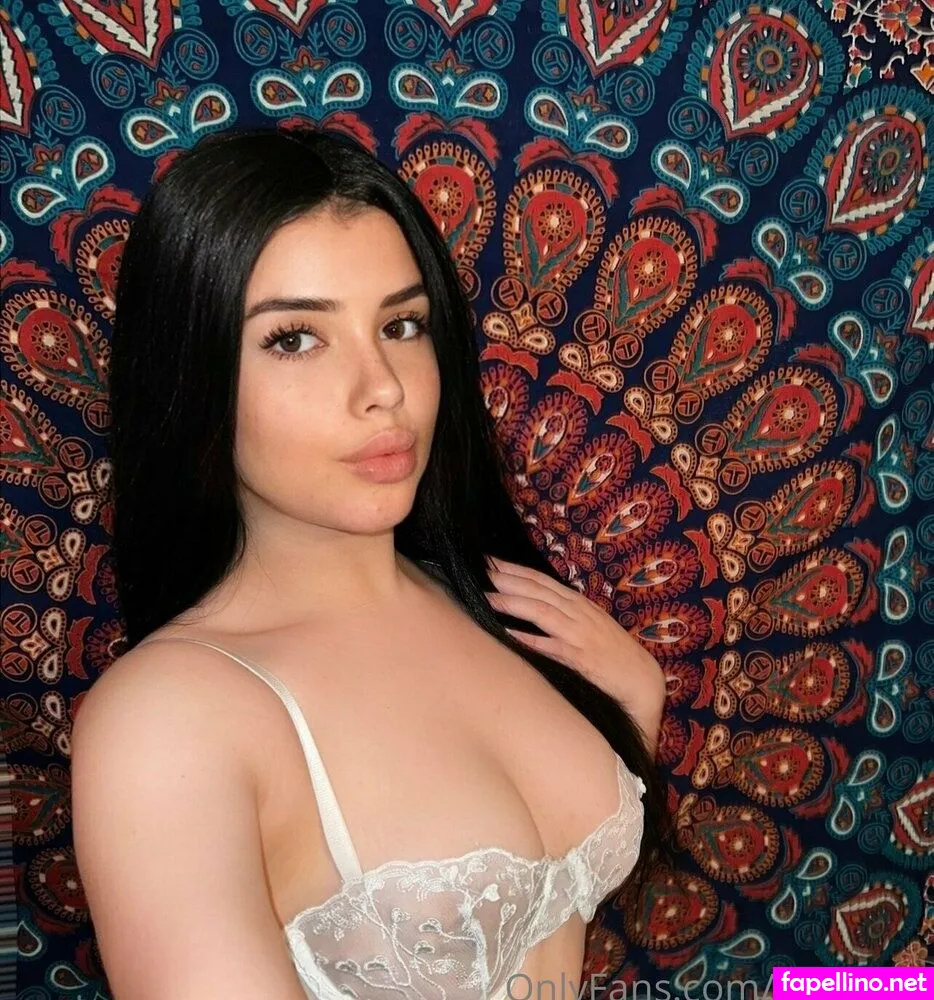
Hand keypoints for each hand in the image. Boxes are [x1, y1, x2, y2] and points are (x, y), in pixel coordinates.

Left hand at [485, 556, 665, 748]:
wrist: (642, 680)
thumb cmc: (612, 652)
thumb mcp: (589, 624)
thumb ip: (564, 612)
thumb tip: (533, 602)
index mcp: (578, 603)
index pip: (540, 580)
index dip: (513, 569)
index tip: (488, 561)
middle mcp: (578, 613)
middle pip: (537, 591)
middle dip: (507, 580)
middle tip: (479, 571)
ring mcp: (580, 634)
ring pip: (542, 612)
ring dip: (513, 604)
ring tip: (486, 598)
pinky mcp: (582, 659)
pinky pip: (552, 647)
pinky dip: (529, 639)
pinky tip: (509, 634)